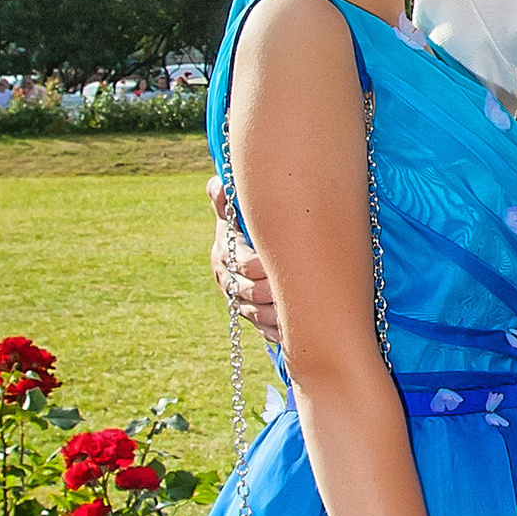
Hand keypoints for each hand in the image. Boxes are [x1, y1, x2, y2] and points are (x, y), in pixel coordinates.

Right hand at [208, 172, 283, 341]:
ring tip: (298, 309)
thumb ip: (223, 200)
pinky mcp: (254, 320)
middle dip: (271, 292)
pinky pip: (265, 331)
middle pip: (250, 294)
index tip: (275, 263)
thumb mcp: (230, 216)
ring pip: (259, 316)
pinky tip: (296, 329)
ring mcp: (242, 304)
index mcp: (225, 259)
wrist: (241, 256)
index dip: (258, 266)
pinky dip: (279, 331)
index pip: (241, 266)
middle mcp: (230, 284)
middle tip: (294, 286)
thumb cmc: (241, 232)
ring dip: (277, 314)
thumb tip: (218, 184)